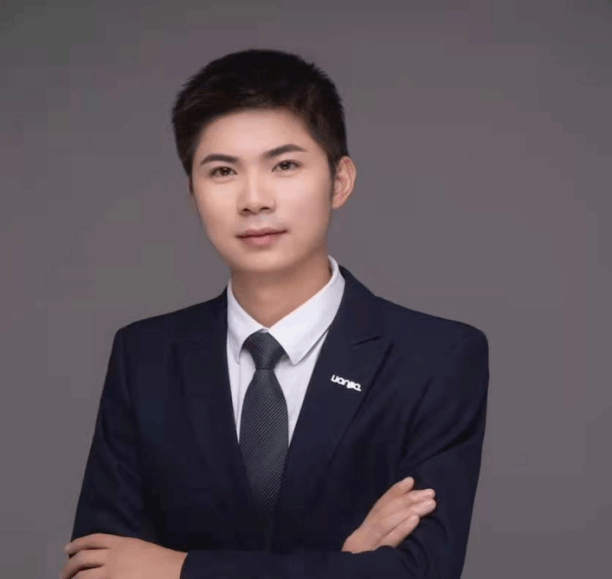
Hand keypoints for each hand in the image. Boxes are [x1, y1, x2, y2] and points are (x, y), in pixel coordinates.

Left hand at [60, 533, 187, 578]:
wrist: (173, 572)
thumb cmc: (161, 561)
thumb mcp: (141, 549)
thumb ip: (124, 552)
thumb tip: (109, 558)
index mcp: (122, 543)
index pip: (94, 540)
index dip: (78, 543)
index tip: (67, 549)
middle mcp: (113, 556)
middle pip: (83, 558)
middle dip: (69, 566)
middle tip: (63, 574)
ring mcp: (111, 573)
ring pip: (83, 577)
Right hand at [341, 477, 435, 552]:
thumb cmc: (362, 572)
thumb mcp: (370, 553)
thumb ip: (381, 537)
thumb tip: (404, 518)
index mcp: (360, 536)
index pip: (377, 508)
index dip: (394, 493)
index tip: (410, 481)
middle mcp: (359, 539)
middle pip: (384, 513)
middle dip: (408, 500)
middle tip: (430, 492)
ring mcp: (365, 550)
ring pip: (387, 523)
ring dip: (410, 510)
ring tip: (429, 503)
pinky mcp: (372, 561)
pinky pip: (388, 542)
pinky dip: (402, 529)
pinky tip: (415, 520)